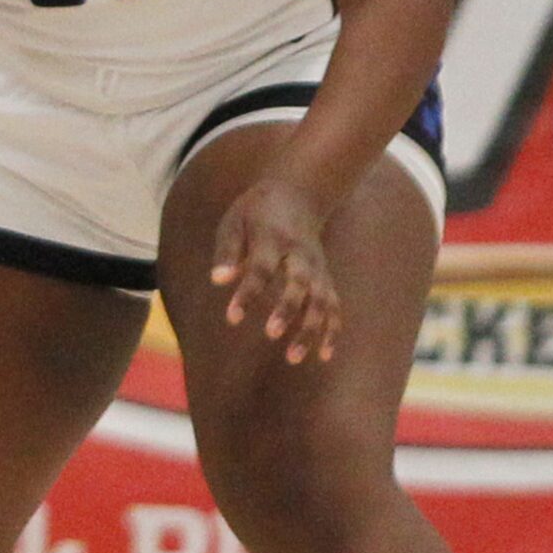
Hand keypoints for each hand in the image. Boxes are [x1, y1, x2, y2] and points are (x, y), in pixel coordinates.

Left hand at [208, 177, 337, 365]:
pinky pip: (334, 306)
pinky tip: (323, 356)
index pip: (262, 269)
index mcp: (274, 238)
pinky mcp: (326, 278)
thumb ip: (228, 252)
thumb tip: (218, 281)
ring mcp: (317, 267)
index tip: (232, 317)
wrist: (298, 194)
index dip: (248, 294)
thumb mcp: (235, 222)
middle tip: (270, 335)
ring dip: (311, 329)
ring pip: (321, 300)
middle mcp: (300, 255)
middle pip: (299, 285)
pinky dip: (332, 330)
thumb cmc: (256, 212)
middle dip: (287, 310)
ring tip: (293, 358)